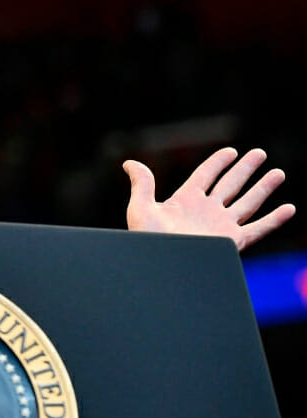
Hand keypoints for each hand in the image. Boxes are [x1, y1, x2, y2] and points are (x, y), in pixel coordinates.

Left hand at [123, 147, 295, 249]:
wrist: (161, 267)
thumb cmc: (147, 239)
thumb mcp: (140, 207)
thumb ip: (142, 183)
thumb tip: (129, 163)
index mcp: (185, 201)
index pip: (205, 175)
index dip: (217, 163)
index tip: (231, 151)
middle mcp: (206, 212)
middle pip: (230, 185)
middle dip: (245, 169)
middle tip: (260, 153)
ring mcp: (220, 226)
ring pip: (248, 202)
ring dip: (264, 188)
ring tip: (279, 172)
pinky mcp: (232, 242)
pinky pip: (258, 228)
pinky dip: (274, 220)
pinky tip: (289, 208)